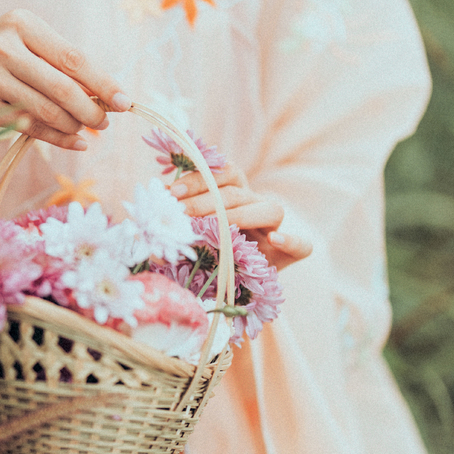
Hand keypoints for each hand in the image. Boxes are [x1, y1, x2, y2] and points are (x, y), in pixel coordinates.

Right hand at [0, 9, 130, 149]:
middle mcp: (4, 48)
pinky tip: (74, 143)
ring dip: (74, 125)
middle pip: (61, 87)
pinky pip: (27, 127)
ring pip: (45, 110)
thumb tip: (104, 93)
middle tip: (105, 122)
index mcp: (23, 24)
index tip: (124, 101)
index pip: (73, 58)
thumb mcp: (26, 41)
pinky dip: (56, 138)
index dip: (102, 82)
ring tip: (87, 130)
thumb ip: (60, 61)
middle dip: (90, 109)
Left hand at [170, 164, 312, 270]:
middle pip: (237, 193)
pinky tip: (276, 239)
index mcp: (234, 193)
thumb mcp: (190, 235)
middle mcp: (256, 204)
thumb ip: (177, 224)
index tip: (171, 192)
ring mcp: (275, 227)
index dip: (198, 179)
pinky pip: (302, 245)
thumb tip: (151, 220)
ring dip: (240, 216)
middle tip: (179, 213)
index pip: (222, 173)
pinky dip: (292, 240)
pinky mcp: (290, 253)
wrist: (237, 281)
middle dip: (205, 201)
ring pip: (270, 209)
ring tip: (216, 228)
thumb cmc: (208, 253)